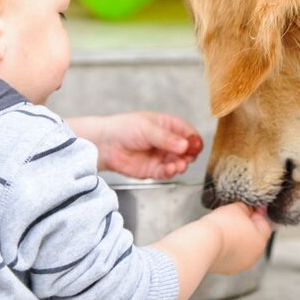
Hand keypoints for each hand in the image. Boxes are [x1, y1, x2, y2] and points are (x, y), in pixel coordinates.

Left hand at [88, 112, 203, 179]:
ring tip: (178, 165)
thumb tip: (185, 145)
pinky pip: (167, 173)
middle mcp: (167, 142)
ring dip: (181, 165)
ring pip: (179, 163)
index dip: (194, 140)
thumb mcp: (148, 129)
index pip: (188, 133)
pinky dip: (170, 172)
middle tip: (187, 158)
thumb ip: (167, 138)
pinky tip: (170, 170)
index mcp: (168, 126)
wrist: (105, 144)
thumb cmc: (124, 128)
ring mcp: (161, 156)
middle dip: (189, 155)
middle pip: (187, 150)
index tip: (195, 146)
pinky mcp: (154, 170)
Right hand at [203, 203, 272, 274]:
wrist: (203, 243)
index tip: (247, 207)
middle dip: (245, 227)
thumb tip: (249, 210)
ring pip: (242, 248)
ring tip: (223, 229)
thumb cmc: (221, 226)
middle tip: (233, 217)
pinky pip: (230, 256)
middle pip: (253, 237)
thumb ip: (247, 208)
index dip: (256, 213)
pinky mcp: (226, 269)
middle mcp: (254, 256)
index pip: (264, 223)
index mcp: (261, 241)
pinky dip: (226, 249)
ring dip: (236, 239)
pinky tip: (218, 241)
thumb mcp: (237, 208)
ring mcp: (240, 265)